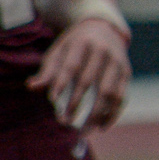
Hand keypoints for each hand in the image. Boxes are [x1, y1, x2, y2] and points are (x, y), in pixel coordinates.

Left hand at [28, 17, 130, 133]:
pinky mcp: (126, 72)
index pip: (71, 66)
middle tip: (64, 122)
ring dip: (97, 114)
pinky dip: (113, 113)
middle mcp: (103, 51)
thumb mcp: (59, 50)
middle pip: (90, 81)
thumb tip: (32, 87)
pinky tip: (102, 127)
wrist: (104, 28)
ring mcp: (117, 62)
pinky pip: (122, 96)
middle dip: (77, 103)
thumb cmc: (74, 44)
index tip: (53, 103)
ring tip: (85, 132)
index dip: (62, 84)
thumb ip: (48, 70)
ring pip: (109, 92)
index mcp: (82, 43)